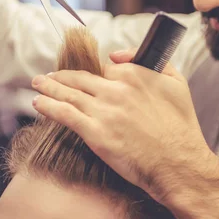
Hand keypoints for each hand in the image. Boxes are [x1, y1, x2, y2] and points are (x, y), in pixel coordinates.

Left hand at [30, 48, 218, 201]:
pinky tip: (38, 102)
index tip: (82, 78)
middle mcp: (115, 90)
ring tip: (37, 84)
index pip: (103, 69)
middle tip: (48, 76)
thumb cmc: (181, 127)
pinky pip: (64, 114)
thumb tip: (117, 55)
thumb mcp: (177, 82)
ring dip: (49, 87)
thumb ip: (151, 61)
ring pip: (68, 93)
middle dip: (61, 76)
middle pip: (80, 78)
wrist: (178, 163)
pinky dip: (48, 106)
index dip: (92, 74)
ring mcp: (103, 111)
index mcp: (134, 76)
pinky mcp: (94, 133)